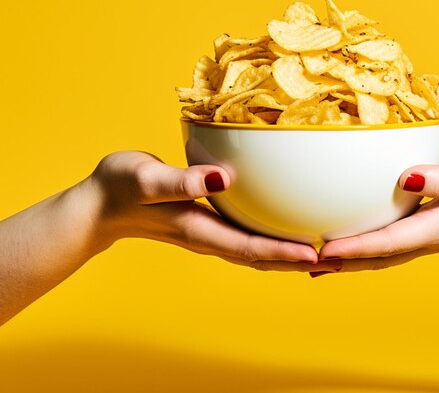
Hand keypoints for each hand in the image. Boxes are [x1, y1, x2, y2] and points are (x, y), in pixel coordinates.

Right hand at [89, 151, 336, 271]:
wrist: (99, 205)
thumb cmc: (118, 189)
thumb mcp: (145, 180)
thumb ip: (181, 181)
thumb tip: (222, 178)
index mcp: (198, 230)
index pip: (250, 248)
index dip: (285, 253)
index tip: (319, 254)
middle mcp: (209, 236)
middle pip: (262, 257)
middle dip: (298, 260)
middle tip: (339, 259)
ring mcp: (209, 232)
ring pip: (257, 249)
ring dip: (290, 253)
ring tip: (325, 250)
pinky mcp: (207, 220)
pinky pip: (247, 234)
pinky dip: (271, 238)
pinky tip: (287, 227)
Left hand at [318, 151, 438, 271]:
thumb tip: (407, 177)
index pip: (389, 242)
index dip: (355, 247)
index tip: (322, 251)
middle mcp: (430, 238)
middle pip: (379, 258)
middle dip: (342, 264)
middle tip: (305, 265)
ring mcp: (431, 237)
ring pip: (383, 256)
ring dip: (350, 262)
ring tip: (316, 263)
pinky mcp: (432, 229)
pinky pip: (392, 244)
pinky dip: (368, 249)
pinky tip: (353, 243)